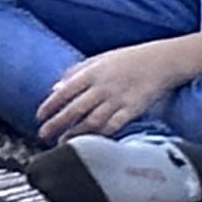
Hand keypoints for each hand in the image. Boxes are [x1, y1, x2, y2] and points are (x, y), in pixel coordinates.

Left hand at [36, 40, 197, 141]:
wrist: (162, 61)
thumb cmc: (128, 59)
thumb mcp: (98, 59)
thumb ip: (75, 72)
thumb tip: (54, 88)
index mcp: (91, 73)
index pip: (64, 91)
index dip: (50, 106)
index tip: (39, 117)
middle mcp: (103, 87)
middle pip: (75, 109)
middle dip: (57, 124)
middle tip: (44, 135)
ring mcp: (119, 99)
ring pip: (92, 120)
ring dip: (76, 133)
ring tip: (64, 142)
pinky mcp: (134, 109)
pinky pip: (115, 124)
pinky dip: (102, 134)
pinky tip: (91, 142)